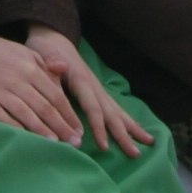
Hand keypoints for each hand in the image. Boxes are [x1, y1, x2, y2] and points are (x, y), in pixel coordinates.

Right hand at [0, 26, 84, 142]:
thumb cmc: (0, 53)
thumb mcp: (26, 52)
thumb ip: (45, 65)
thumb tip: (64, 70)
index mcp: (31, 69)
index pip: (55, 96)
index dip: (69, 115)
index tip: (79, 131)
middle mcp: (18, 81)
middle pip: (44, 108)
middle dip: (61, 127)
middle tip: (74, 144)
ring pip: (25, 114)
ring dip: (42, 130)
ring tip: (55, 144)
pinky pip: (1, 116)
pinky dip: (14, 127)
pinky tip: (25, 138)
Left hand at [24, 27, 151, 154]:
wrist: (53, 38)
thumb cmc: (46, 50)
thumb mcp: (43, 54)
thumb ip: (51, 64)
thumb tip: (59, 66)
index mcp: (81, 80)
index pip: (93, 108)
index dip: (98, 127)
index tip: (104, 147)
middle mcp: (94, 86)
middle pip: (111, 113)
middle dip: (124, 134)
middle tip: (135, 154)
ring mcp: (98, 89)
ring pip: (117, 111)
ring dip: (132, 128)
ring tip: (148, 142)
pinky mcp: (97, 92)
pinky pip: (114, 109)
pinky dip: (126, 121)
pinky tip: (136, 131)